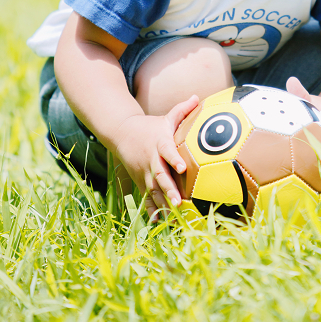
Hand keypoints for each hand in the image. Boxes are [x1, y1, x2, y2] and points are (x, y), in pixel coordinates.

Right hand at [112, 96, 198, 219]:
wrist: (123, 134)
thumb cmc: (151, 126)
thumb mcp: (166, 117)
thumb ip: (182, 110)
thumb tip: (197, 97)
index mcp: (160, 144)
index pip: (167, 151)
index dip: (174, 158)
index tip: (182, 166)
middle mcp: (151, 160)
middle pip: (160, 176)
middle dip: (169, 189)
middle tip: (179, 201)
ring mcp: (145, 173)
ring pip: (154, 191)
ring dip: (163, 204)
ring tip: (175, 217)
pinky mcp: (141, 183)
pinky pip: (147, 198)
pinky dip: (152, 211)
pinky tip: (160, 223)